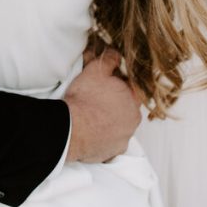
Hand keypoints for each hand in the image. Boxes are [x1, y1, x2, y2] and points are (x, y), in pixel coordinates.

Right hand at [63, 48, 140, 163]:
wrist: (72, 129)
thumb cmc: (84, 99)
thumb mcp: (95, 70)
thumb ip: (110, 60)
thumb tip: (116, 54)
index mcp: (132, 99)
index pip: (134, 89)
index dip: (121, 84)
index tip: (109, 84)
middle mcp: (133, 120)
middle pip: (128, 108)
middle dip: (116, 103)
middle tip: (97, 100)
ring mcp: (124, 138)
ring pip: (120, 126)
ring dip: (110, 121)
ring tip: (92, 117)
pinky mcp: (113, 152)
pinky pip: (111, 142)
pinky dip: (104, 138)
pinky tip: (92, 132)